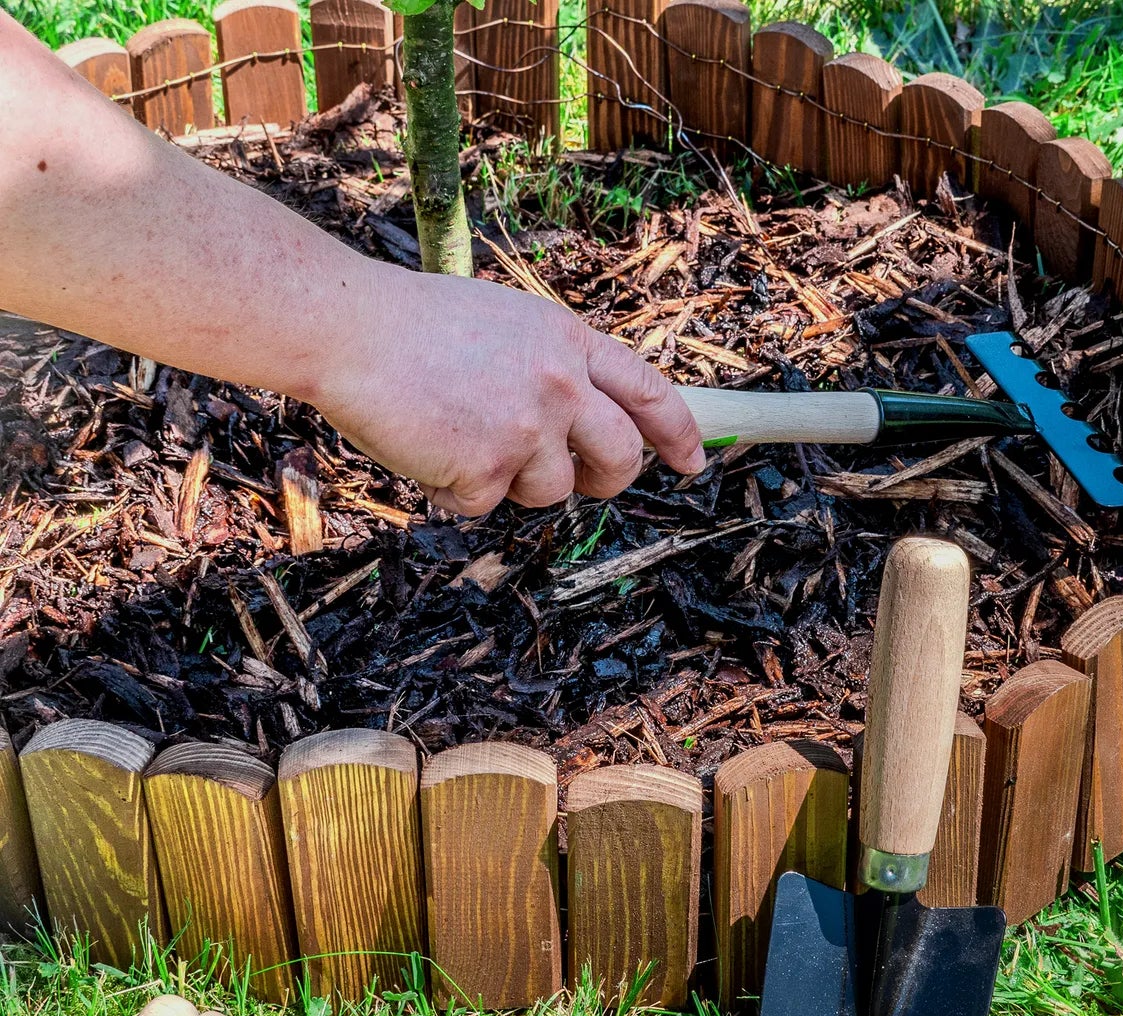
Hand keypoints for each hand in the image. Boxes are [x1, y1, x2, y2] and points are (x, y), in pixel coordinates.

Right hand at [315, 261, 705, 514]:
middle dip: (610, 479)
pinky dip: (454, 491)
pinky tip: (425, 448)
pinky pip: (484, 505)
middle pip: (621, 458)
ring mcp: (526, 430)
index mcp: (567, 342)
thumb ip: (552, 366)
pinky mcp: (486, 469)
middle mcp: (559, 386)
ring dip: (512, 482)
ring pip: (552, 492)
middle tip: (586, 482)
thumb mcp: (507, 322)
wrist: (347, 327)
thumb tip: (584, 419)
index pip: (648, 392)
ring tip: (462, 437)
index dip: (678, 432)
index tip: (693, 461)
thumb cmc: (412, 323)